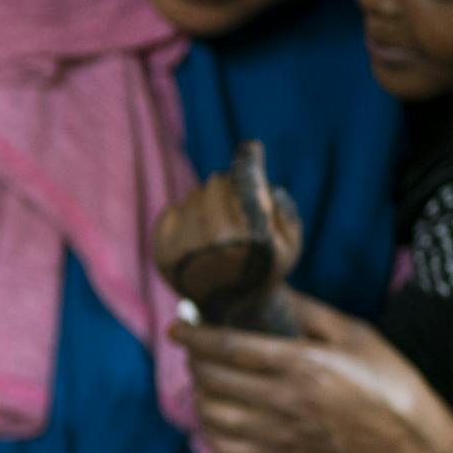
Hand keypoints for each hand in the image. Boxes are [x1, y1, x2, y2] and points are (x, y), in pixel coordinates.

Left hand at [152, 142, 302, 333]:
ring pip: (194, 194)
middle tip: (234, 204)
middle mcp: (216, 242)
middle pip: (217, 182)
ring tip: (218, 227)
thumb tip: (263, 181)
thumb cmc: (264, 267)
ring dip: (207, 201)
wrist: (230, 306)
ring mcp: (185, 247)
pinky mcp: (162, 251)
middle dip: (227, 186)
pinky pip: (173, 208)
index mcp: (252, 238)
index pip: (246, 183)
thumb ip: (283, 209)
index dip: (249, 160)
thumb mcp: (290, 242)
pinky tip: (197, 236)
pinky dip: (185, 215)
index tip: (251, 146)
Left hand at [170, 290, 452, 452]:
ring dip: (199, 393)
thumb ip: (308, 312)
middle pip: (212, 380)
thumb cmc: (391, 386)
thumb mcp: (357, 336)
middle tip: (197, 347)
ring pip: (210, 415)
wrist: (413, 452)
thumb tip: (266, 290)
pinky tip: (220, 412)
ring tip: (207, 378)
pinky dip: (210, 427)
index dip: (195, 335)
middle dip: (195, 359)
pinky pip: (223, 448)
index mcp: (305, 365)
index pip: (230, 347)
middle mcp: (285, 403)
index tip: (177, 325)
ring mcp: (279, 438)